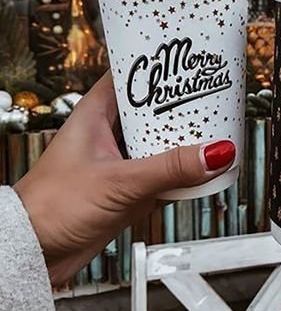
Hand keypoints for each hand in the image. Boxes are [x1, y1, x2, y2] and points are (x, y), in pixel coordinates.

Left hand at [14, 73, 234, 286]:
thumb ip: (169, 169)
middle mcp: (109, 133)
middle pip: (153, 108)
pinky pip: (164, 173)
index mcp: (96, 113)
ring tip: (215, 130)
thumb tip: (214, 153)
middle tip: (212, 96)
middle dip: (182, 104)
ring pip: (160, 141)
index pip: (131, 74)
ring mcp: (120, 161)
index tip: (189, 57)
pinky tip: (201, 170)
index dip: (159, 63)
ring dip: (184, 140)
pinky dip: (182, 171)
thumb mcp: (119, 181)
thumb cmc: (50, 207)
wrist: (36, 253)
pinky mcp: (129, 188)